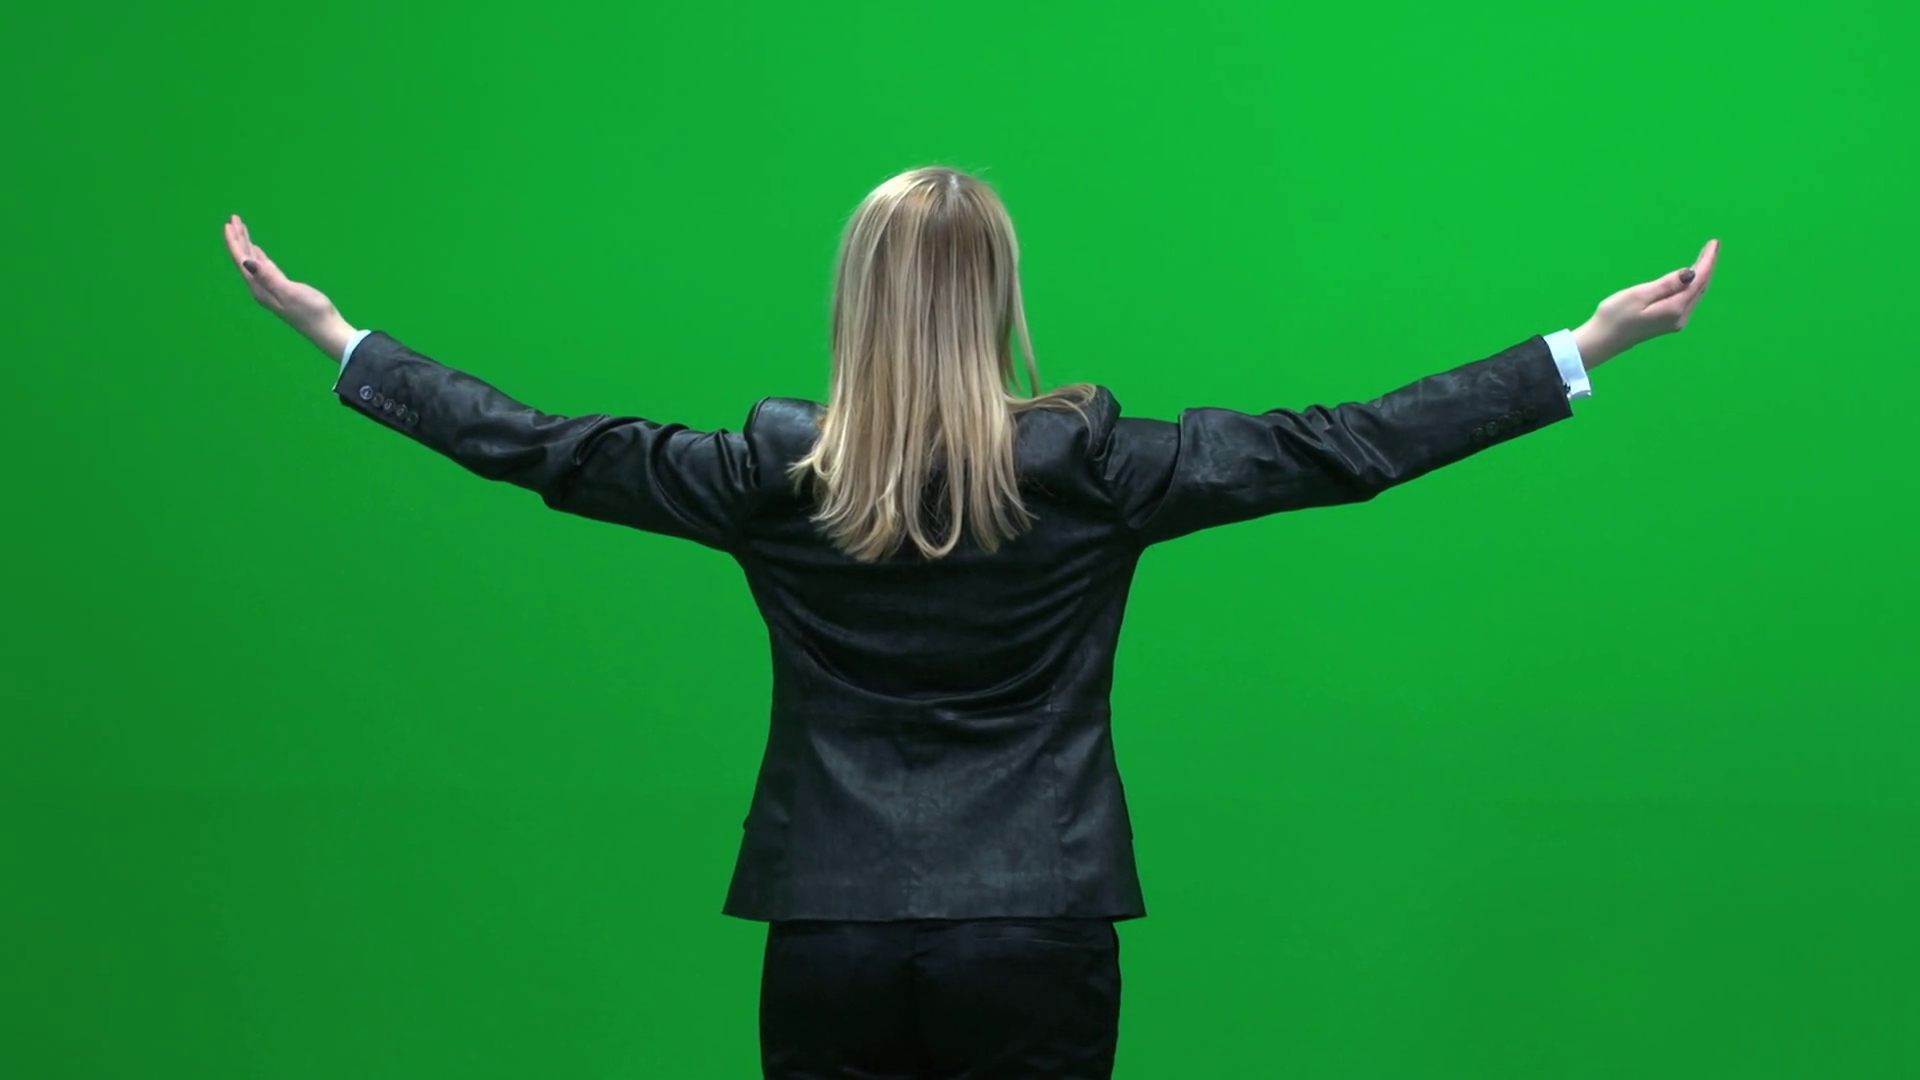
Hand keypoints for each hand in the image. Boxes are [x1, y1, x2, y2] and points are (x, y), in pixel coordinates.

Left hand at [224, 214, 358, 360]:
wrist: (326, 329)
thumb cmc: (311, 311)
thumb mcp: (290, 292)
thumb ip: (269, 277)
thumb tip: (247, 262)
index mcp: (260, 288)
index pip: (242, 261)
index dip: (235, 242)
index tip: (230, 223)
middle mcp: (261, 288)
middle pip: (245, 259)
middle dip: (239, 239)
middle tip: (234, 219)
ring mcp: (271, 289)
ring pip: (254, 262)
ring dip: (248, 245)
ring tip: (242, 230)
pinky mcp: (282, 289)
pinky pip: (264, 267)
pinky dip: (259, 256)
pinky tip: (257, 251)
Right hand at [1574, 239, 1720, 367]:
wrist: (1601, 341)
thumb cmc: (1615, 316)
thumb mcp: (1638, 295)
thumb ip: (1666, 284)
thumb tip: (1690, 273)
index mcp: (1675, 309)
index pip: (1698, 281)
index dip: (1707, 262)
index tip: (1714, 243)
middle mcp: (1680, 317)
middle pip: (1701, 288)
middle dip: (1708, 266)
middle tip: (1713, 246)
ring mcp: (1675, 322)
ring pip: (1696, 295)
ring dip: (1702, 276)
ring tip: (1706, 257)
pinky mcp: (1668, 323)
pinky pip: (1688, 300)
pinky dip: (1694, 286)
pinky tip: (1692, 278)